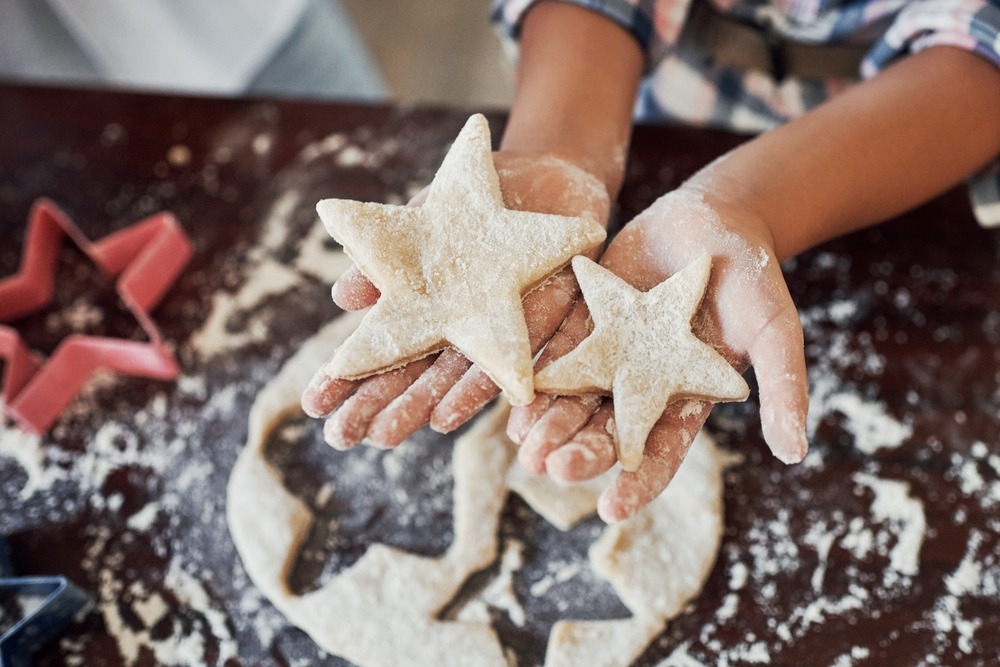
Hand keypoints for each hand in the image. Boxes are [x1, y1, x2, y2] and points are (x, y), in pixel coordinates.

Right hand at [301, 151, 610, 448]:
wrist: (552, 178)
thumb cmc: (481, 200)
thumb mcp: (426, 218)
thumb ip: (391, 256)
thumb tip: (342, 298)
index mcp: (431, 305)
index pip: (385, 347)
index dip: (348, 374)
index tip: (312, 403)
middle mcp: (463, 327)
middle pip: (418, 376)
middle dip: (378, 405)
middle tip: (338, 436)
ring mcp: (502, 330)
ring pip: (459, 379)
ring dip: (420, 406)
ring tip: (382, 435)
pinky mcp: (547, 325)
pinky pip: (512, 363)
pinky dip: (481, 388)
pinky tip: (449, 415)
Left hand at [509, 185, 809, 521]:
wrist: (716, 218)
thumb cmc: (753, 279)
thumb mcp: (776, 331)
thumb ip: (784, 387)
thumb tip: (796, 453)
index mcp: (684, 399)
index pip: (659, 453)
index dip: (637, 482)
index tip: (612, 510)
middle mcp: (641, 386)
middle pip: (606, 429)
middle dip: (580, 451)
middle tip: (552, 469)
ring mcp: (611, 354)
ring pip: (574, 397)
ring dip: (549, 422)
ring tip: (525, 446)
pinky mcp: (585, 320)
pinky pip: (555, 351)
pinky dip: (537, 374)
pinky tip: (514, 394)